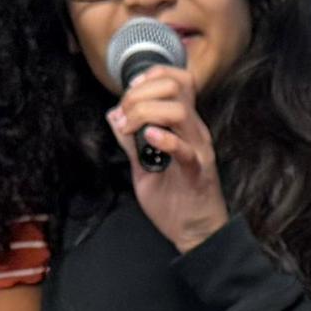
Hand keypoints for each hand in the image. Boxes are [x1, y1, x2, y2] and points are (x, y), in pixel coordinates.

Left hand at [108, 61, 231, 252]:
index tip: (129, 93)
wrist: (195, 233)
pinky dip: (164, 139)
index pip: (177, 81)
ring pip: (179, 111)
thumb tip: (113, 115)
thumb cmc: (174, 200)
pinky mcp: (197, 172)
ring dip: (145, 113)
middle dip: (141, 93)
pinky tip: (148, 138)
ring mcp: (197, 150)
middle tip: (123, 114)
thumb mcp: (143, 165)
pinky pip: (185, 149)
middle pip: (176, 87)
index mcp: (184, 126)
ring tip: (129, 128)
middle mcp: (194, 132)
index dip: (152, 77)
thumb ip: (130, 140)